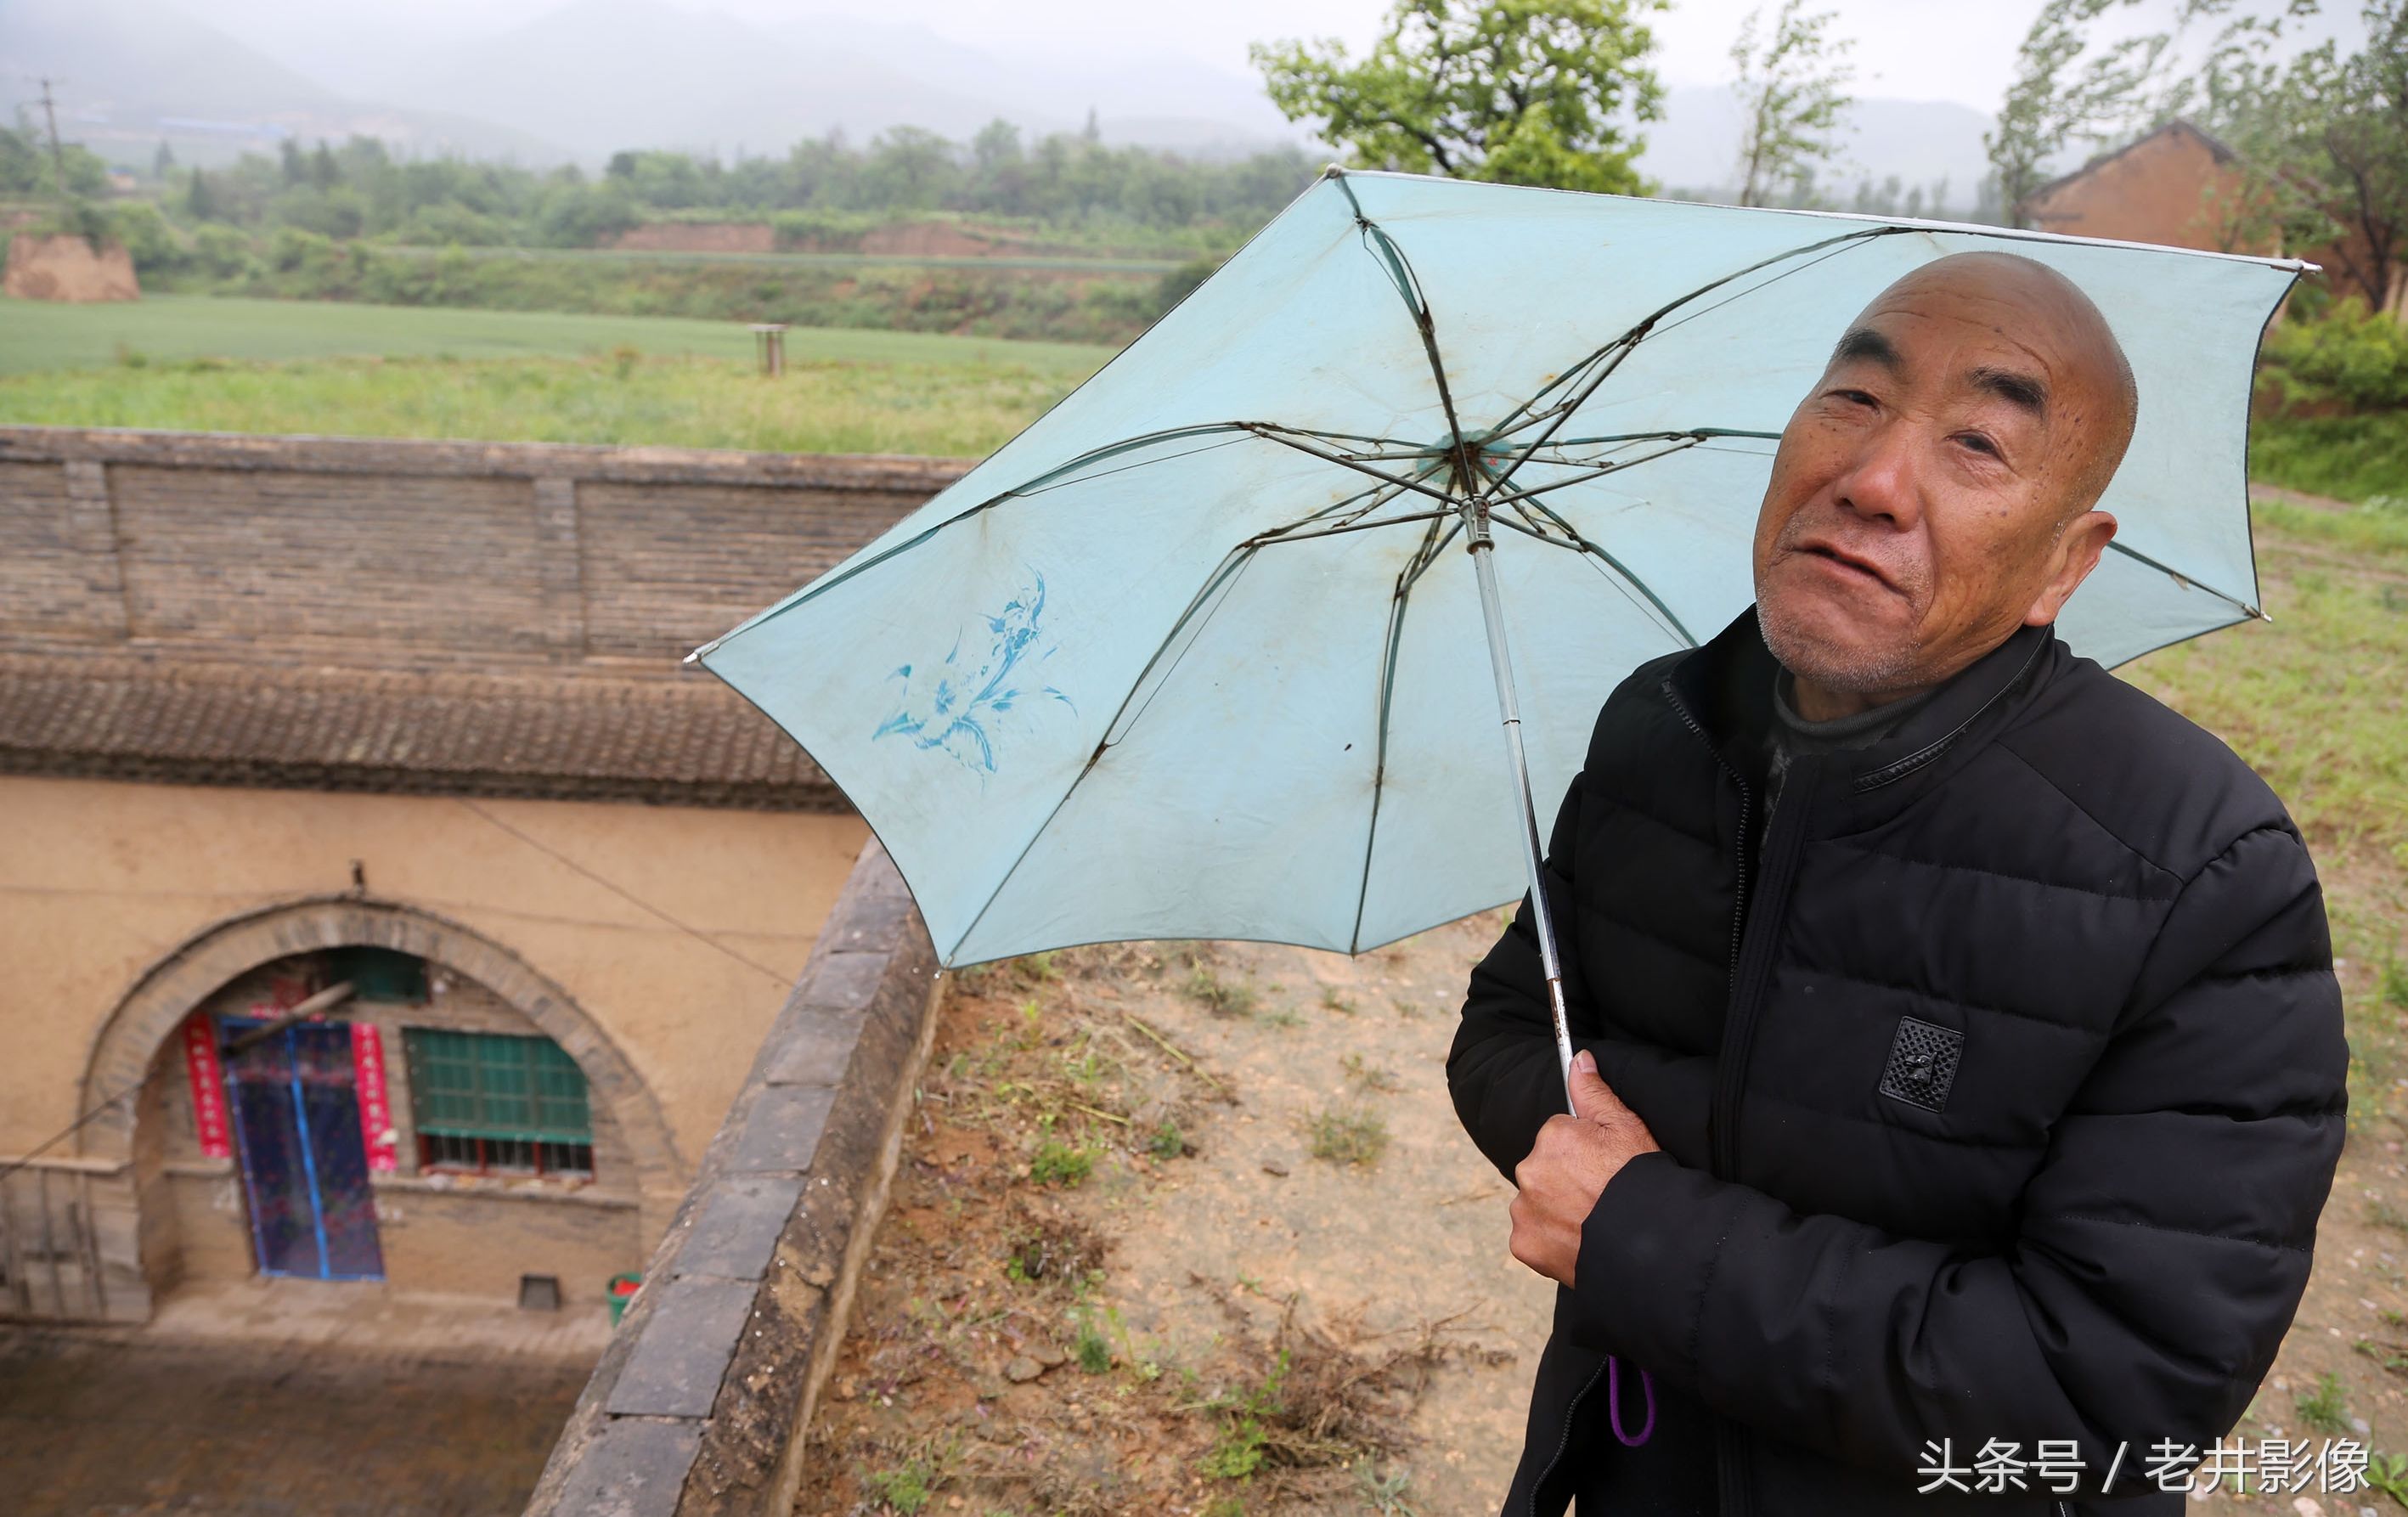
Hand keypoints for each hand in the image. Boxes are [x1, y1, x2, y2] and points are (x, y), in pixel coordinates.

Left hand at [1508, 1050, 1661, 1286]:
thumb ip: (1594, 1092)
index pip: (1558, 1140)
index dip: (1584, 1156)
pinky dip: (1550, 1240)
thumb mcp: (1625, 1127)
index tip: (1602, 1170)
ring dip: (1556, 1211)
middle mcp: (1529, 1170)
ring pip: (1536, 1203)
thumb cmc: (1640, 1181)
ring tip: (1591, 1222)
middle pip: (1543, 1170)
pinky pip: (1532, 1236)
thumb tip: (1579, 1059)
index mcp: (1552, 1137)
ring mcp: (1524, 1209)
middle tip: (1597, 1197)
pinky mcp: (1524, 1243)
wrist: (1648, 1242)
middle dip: (1565, 1181)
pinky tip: (1577, 1241)